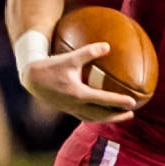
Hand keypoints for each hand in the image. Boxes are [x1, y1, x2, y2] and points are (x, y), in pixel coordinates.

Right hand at [21, 42, 135, 123]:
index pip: (103, 100)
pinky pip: (85, 116)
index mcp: (78, 94)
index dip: (118, 101)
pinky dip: (96, 117)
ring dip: (107, 119)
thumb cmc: (51, 66)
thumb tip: (108, 46)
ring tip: (119, 116)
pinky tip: (101, 112)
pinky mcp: (67, 109)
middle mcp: (75, 104)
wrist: (31, 78)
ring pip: (93, 118)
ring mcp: (70, 109)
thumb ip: (89, 51)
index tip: (133, 102)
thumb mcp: (70, 57)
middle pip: (100, 115)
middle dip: (116, 116)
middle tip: (131, 113)